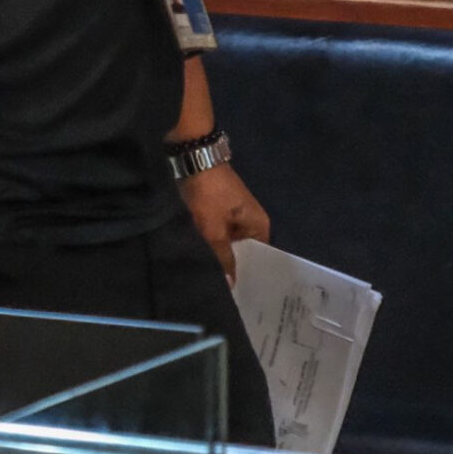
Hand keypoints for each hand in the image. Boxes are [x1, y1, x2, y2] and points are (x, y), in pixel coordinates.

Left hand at [178, 165, 270, 284]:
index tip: (242, 296)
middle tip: (222, 292)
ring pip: (228, 243)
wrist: (192, 158)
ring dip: (219, 255)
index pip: (260, 258)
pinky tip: (202, 258)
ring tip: (211, 280)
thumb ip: (223, 256)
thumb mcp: (214, 228)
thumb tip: (232, 284)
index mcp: (260, 226)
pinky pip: (218, 233)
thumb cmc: (208, 193)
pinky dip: (211, 243)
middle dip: (232, 266)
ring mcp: (234, 215)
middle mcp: (252, 221)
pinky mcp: (218, 210)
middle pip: (243, 251)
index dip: (250, 274)